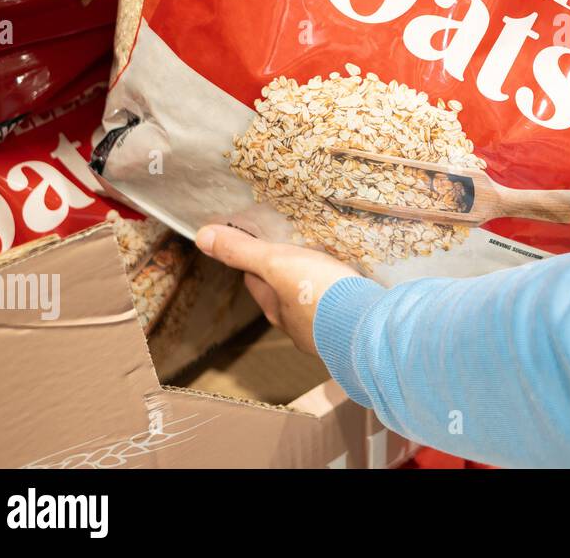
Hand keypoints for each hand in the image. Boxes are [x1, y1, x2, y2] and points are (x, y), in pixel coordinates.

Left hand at [194, 225, 360, 354]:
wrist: (367, 328)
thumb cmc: (319, 294)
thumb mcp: (278, 264)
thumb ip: (243, 251)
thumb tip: (202, 237)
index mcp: (275, 309)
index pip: (256, 282)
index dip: (255, 264)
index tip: (261, 249)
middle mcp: (296, 326)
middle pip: (284, 298)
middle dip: (288, 280)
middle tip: (299, 257)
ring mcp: (324, 333)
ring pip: (313, 308)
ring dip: (317, 293)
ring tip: (328, 274)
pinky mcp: (351, 333)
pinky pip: (340, 314)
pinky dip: (341, 303)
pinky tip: (350, 295)